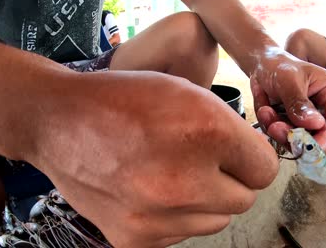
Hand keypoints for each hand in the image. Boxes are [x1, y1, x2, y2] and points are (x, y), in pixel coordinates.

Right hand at [23, 71, 278, 247]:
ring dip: (205, 200)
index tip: (238, 154)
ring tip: (172, 173)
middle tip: (202, 161)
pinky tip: (151, 190)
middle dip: (231, 180)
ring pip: (215, 221)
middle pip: (244, 200)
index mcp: (206, 133)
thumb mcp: (188, 93)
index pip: (265, 169)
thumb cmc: (125, 101)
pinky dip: (175, 216)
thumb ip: (230, 130)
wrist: (61, 122)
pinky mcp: (134, 238)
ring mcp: (158, 217)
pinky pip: (181, 233)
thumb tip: (253, 164)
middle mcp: (185, 181)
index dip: (252, 158)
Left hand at [250, 48, 325, 151]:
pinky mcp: (291, 125)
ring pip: (296, 139)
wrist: (261, 65)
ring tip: (265, 110)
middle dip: (293, 134)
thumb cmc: (279, 65)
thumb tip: (315, 124)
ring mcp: (307, 120)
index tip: (308, 147)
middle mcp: (324, 110)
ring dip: (277, 128)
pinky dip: (269, 125)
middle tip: (274, 127)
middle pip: (317, 136)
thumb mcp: (289, 80)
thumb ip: (300, 103)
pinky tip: (264, 107)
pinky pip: (281, 135)